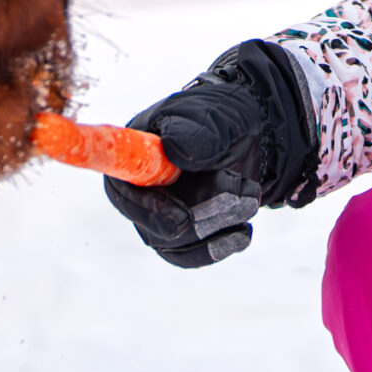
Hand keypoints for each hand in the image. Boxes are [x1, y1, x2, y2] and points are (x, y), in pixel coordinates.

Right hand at [107, 38, 316, 266]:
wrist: (249, 134)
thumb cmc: (220, 119)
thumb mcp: (213, 117)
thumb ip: (195, 132)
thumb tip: (174, 149)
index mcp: (135, 156)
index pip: (122, 191)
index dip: (148, 209)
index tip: (182, 219)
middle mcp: (140, 192)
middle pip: (154, 225)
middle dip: (200, 215)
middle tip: (235, 193)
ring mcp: (160, 215)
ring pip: (179, 242)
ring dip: (218, 224)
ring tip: (248, 196)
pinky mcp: (183, 233)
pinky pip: (192, 254)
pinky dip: (220, 246)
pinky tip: (243, 233)